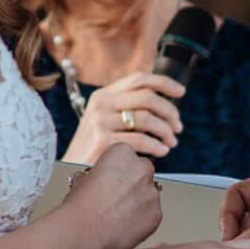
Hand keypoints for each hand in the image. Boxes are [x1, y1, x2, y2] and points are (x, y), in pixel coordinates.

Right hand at [59, 142, 160, 248]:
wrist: (82, 232)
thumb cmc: (80, 206)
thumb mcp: (82, 179)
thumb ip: (98, 175)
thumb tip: (97, 180)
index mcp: (123, 153)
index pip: (127, 157)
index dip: (118, 171)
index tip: (112, 179)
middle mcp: (142, 169)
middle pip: (143, 172)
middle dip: (133, 183)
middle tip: (117, 198)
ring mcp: (152, 192)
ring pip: (149, 195)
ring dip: (138, 202)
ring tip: (118, 215)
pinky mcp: (157, 214)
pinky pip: (152, 214)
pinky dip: (142, 220)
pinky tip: (125, 226)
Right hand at [65, 72, 185, 161]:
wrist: (68, 170)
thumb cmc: (95, 148)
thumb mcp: (105, 120)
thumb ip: (128, 109)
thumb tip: (166, 107)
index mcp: (103, 95)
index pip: (139, 78)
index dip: (164, 83)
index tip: (181, 92)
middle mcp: (101, 104)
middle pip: (147, 97)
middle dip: (170, 111)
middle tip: (178, 127)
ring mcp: (100, 122)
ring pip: (147, 118)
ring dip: (165, 131)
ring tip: (171, 142)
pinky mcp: (102, 141)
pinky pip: (140, 139)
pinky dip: (156, 145)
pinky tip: (162, 151)